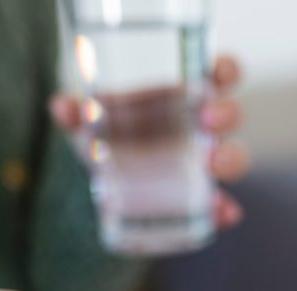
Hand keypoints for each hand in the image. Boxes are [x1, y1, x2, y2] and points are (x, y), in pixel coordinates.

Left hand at [50, 55, 249, 227]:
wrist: (107, 178)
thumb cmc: (111, 135)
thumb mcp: (92, 123)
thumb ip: (79, 115)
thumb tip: (62, 106)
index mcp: (186, 96)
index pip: (219, 75)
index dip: (224, 70)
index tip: (217, 73)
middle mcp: (203, 127)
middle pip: (231, 114)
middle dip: (227, 114)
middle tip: (208, 120)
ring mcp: (205, 163)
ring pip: (234, 156)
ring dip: (230, 158)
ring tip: (211, 164)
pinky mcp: (200, 198)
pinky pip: (222, 204)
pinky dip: (225, 210)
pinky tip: (223, 214)